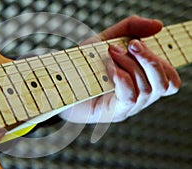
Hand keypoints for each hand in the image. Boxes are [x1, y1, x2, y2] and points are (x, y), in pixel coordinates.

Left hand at [59, 15, 180, 122]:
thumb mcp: (106, 40)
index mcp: (141, 83)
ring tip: (111, 53)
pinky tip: (111, 69)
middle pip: (164, 84)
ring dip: (131, 65)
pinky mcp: (112, 112)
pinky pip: (130, 98)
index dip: (161, 61)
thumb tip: (157, 25)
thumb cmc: (83, 65)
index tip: (136, 43)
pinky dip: (124, 79)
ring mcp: (127, 107)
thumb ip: (130, 29)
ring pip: (147, 89)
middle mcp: (139, 97)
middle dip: (150, 59)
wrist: (58, 83)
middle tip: (130, 45)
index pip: (170, 79)